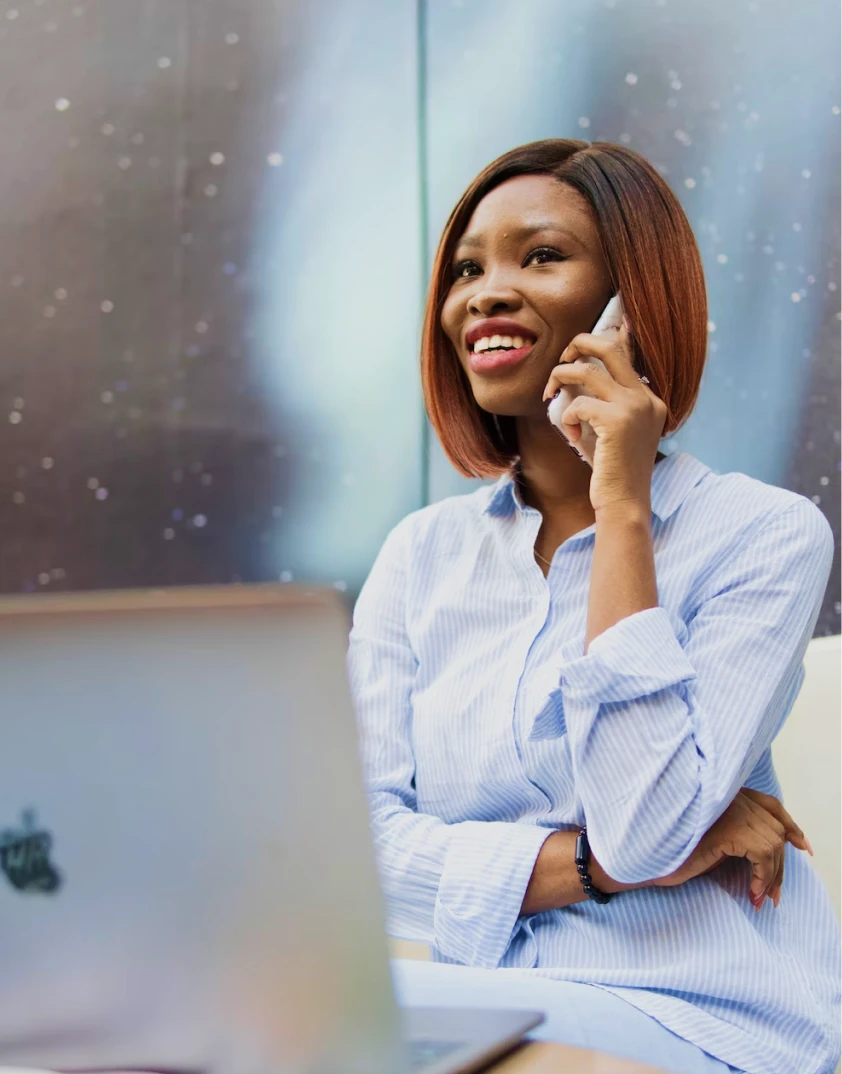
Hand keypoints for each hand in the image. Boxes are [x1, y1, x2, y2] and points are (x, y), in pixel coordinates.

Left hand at [541, 321, 666, 512]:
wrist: (624, 502)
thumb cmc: (613, 470)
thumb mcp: (612, 431)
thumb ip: (603, 403)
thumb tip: (577, 372)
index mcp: (650, 400)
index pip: (626, 356)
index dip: (606, 338)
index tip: (586, 335)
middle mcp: (646, 399)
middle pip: (609, 348)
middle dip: (579, 343)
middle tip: (561, 357)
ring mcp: (635, 407)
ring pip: (587, 370)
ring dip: (561, 376)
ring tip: (551, 392)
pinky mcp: (618, 420)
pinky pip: (578, 403)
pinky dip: (568, 416)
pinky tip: (573, 436)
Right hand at [652, 788, 812, 909]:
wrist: (648, 858)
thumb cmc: (675, 851)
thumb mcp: (713, 840)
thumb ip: (739, 833)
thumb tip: (777, 849)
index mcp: (725, 794)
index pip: (770, 804)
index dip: (790, 824)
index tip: (802, 847)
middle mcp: (729, 796)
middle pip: (775, 828)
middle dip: (780, 865)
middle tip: (773, 895)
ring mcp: (729, 810)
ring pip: (773, 843)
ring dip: (771, 876)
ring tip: (758, 897)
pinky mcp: (728, 828)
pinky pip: (763, 854)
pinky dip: (763, 876)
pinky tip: (751, 892)